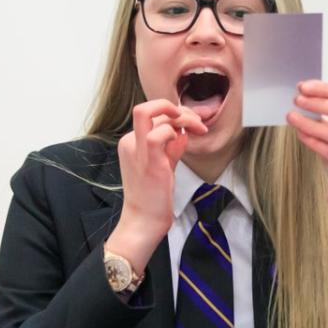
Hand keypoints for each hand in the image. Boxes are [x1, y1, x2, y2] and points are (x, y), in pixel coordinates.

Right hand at [106, 99, 205, 271]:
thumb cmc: (154, 196)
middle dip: (176, 108)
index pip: (152, 115)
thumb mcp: (164, 165)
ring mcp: (136, 150)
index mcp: (131, 142)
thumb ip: (172, 147)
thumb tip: (184, 133)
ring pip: (149, 112)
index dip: (176, 113)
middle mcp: (130, 142)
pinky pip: (161, 133)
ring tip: (197, 130)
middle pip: (147, 107)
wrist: (144, 220)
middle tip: (196, 122)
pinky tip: (184, 143)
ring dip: (180, 117)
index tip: (193, 124)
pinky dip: (176, 132)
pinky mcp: (149, 160)